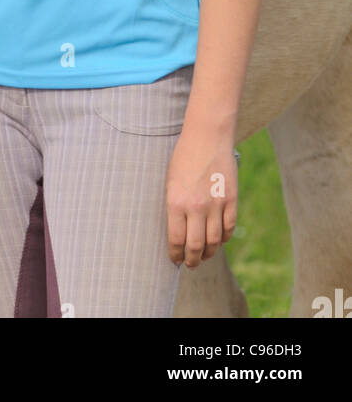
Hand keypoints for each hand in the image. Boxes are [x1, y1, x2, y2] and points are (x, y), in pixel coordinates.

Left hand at [165, 129, 237, 267]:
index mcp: (176, 202)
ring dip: (208, 253)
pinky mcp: (231, 199)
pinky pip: (228, 228)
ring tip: (203, 256)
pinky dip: (223, 239)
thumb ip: (174, 207)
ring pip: (214, 241)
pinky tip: (218, 241)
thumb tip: (177, 232)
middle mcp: (196, 206)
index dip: (176, 255)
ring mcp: (216, 204)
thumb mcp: (170, 181)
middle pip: (195, 246)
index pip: (176, 240)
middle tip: (190, 264)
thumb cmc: (183, 157)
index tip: (175, 260)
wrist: (206, 137)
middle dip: (192, 260)